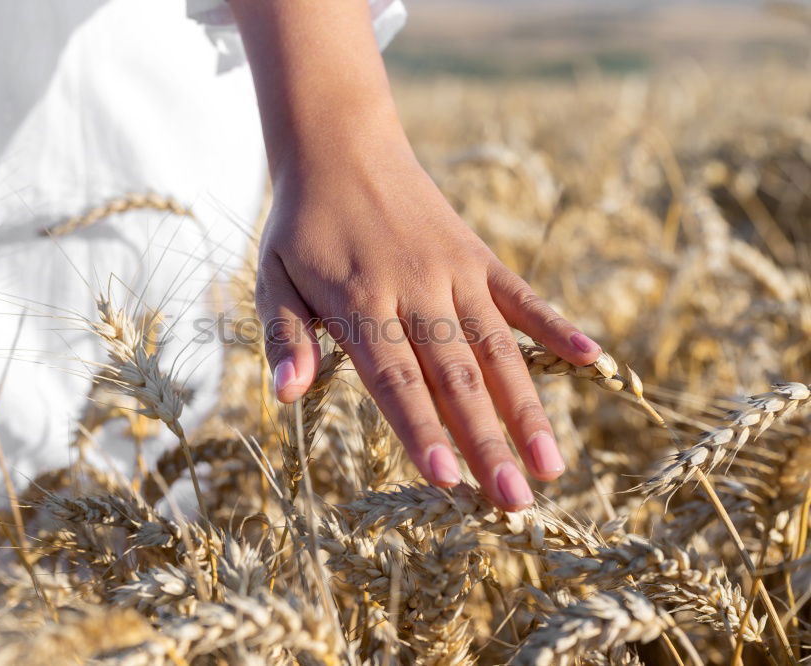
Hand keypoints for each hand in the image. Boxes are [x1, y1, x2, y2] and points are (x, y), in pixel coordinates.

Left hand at [256, 132, 600, 509]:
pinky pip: (522, 295)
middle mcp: (415, 290)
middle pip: (456, 377)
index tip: (449, 481)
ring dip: (526, 409)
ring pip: (497, 348)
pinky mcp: (477, 256)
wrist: (340, 145)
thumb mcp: (271, 277)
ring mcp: (453, 271)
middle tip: (514, 503)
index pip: (395, 380)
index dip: (422, 430)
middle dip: (486, 442)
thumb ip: (284, 337)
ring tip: (552, 465)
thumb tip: (287, 395)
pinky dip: (555, 326)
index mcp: (359, 302)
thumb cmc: (301, 226)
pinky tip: (592, 360)